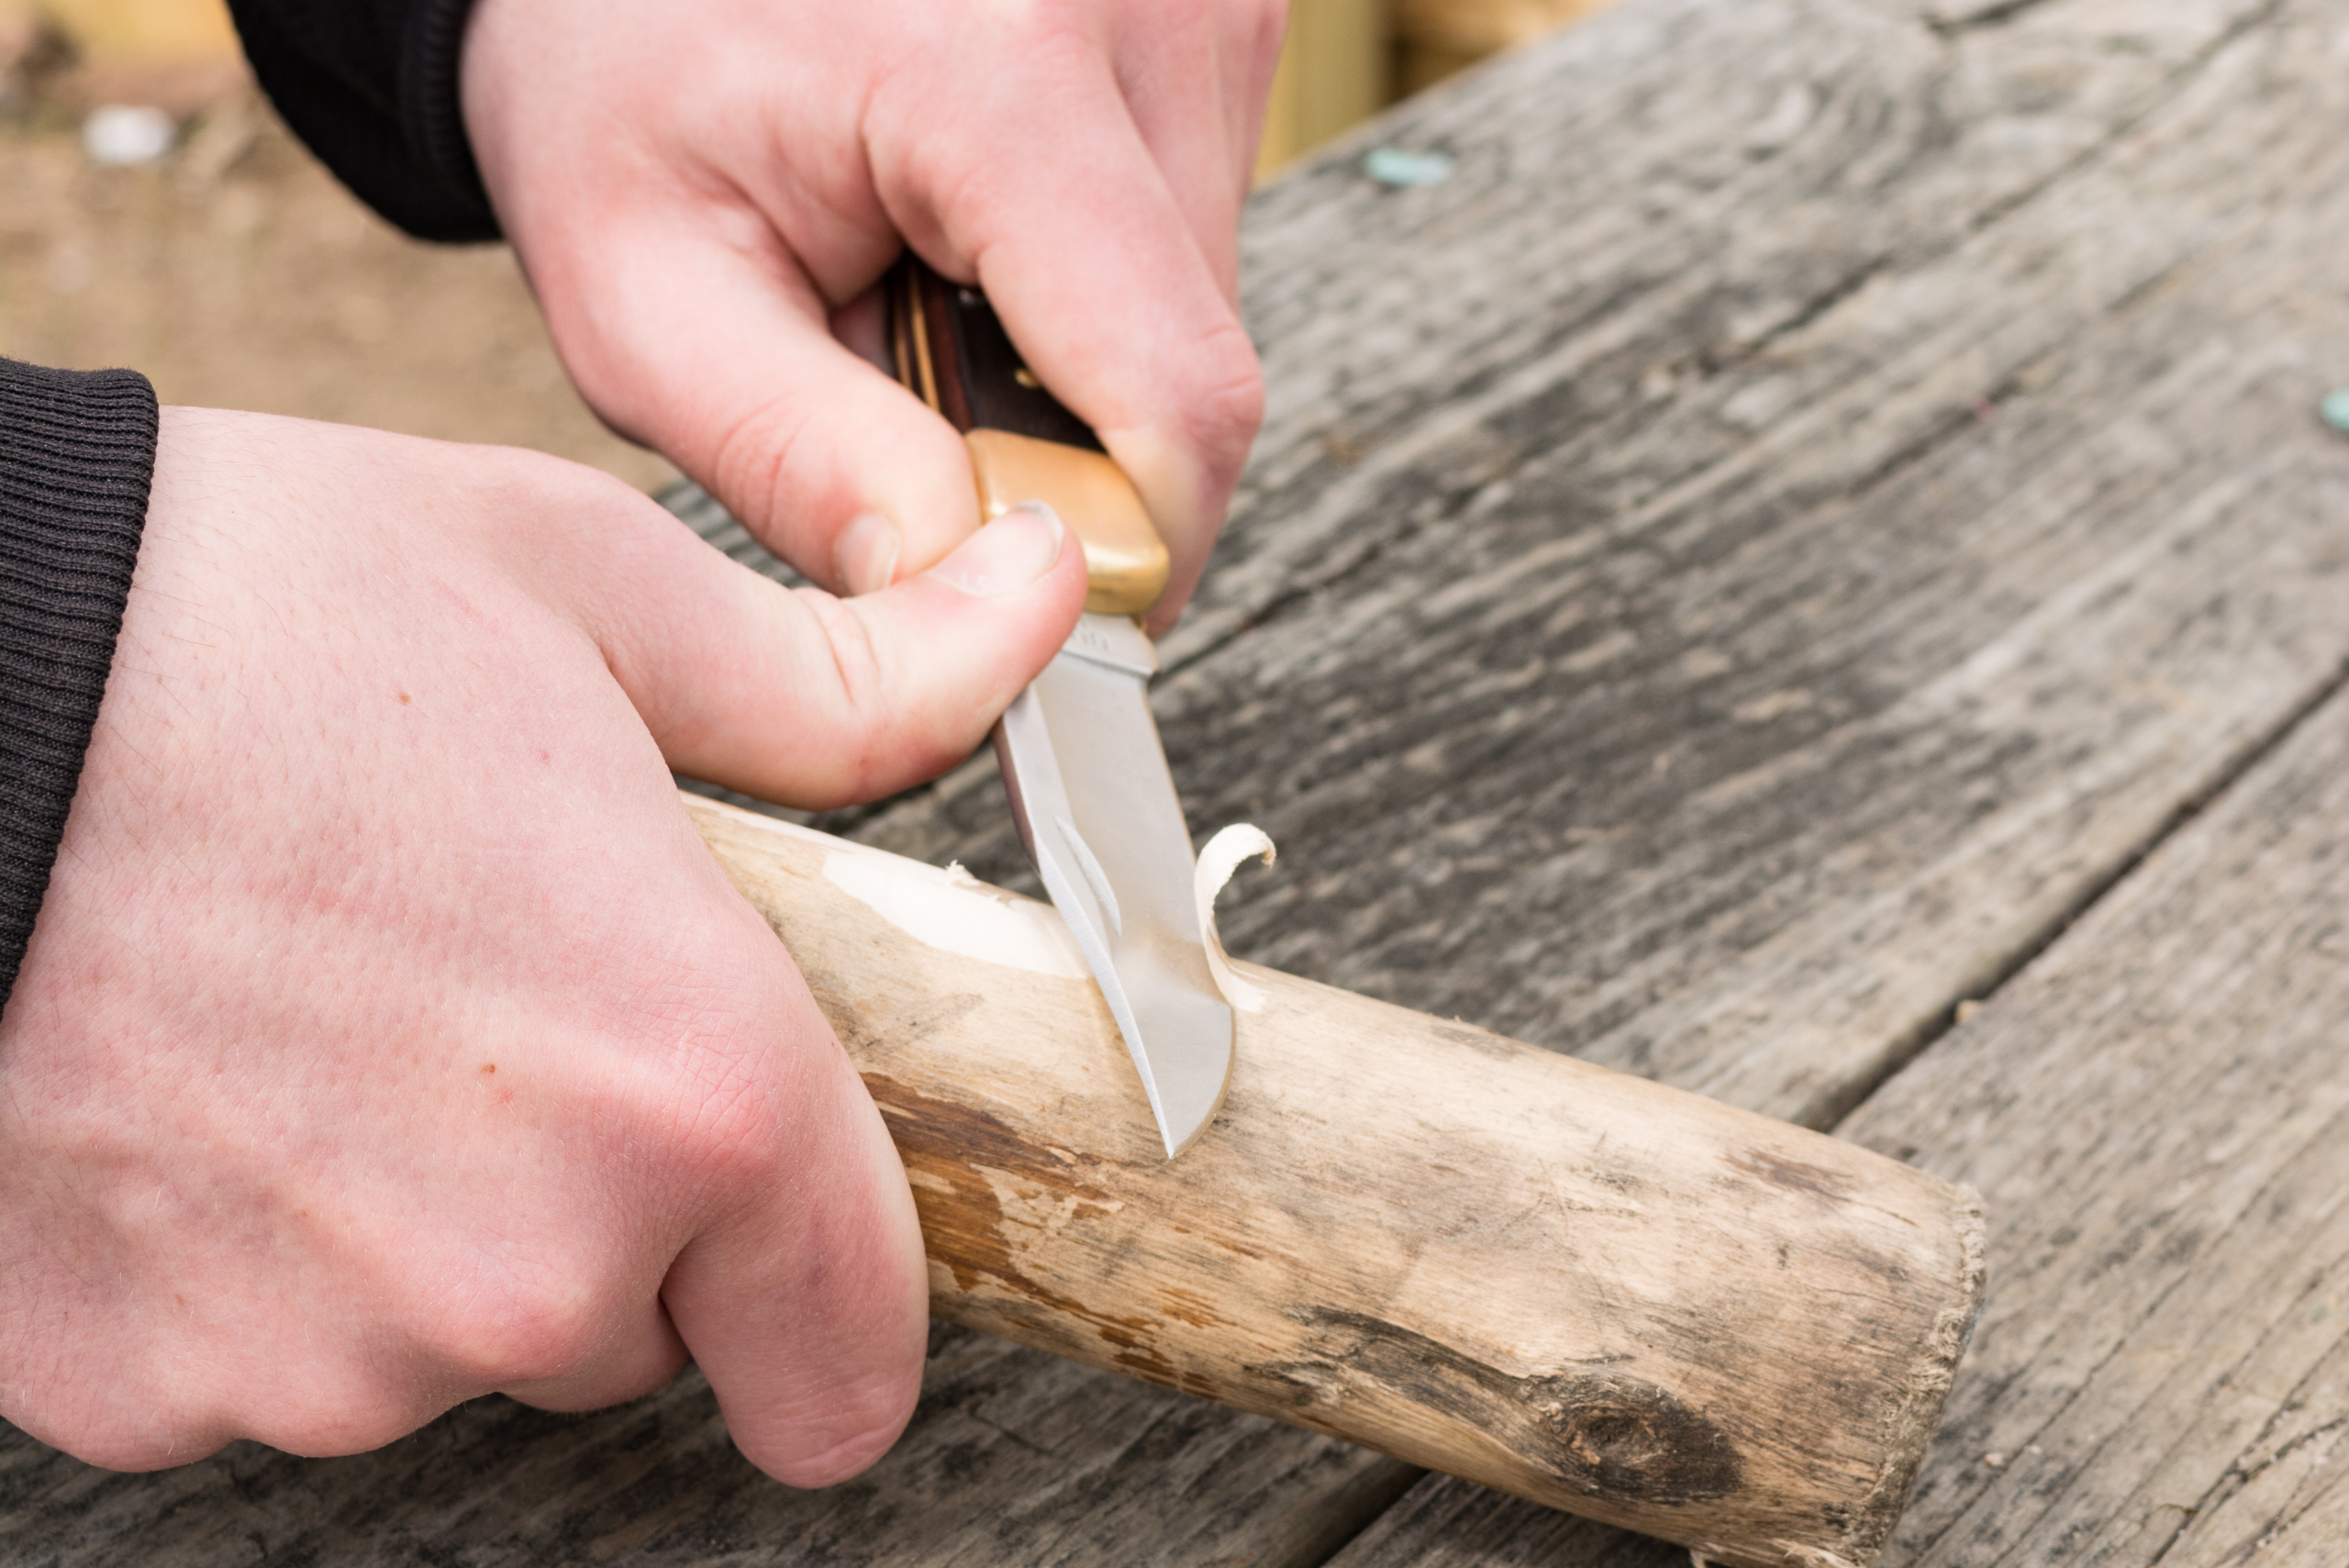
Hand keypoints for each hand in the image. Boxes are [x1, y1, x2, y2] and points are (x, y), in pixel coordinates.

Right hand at [0, 408, 1085, 1478]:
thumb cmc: (240, 622)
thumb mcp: (601, 598)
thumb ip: (858, 674)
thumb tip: (1035, 602)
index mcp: (691, 1088)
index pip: (855, 1356)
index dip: (837, 1294)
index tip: (798, 1227)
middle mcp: (524, 1266)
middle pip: (648, 1327)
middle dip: (620, 1204)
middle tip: (511, 1003)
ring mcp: (313, 1352)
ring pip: (455, 1341)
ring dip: (433, 1224)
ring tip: (335, 1009)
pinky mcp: (132, 1383)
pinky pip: (269, 1354)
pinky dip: (263, 1254)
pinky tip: (205, 1081)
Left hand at [460, 0, 1279, 631]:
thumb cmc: (615, 86)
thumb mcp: (643, 305)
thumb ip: (802, 468)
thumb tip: (966, 614)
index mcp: (1001, 72)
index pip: (1178, 396)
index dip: (1129, 553)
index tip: (1034, 617)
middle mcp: (1141, 15)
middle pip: (1201, 368)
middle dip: (1079, 463)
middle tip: (915, 430)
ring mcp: (1194, 9)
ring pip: (1210, 317)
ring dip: (1087, 377)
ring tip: (932, 307)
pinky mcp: (1207, 25)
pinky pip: (1194, 248)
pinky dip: (1098, 300)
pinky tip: (980, 248)